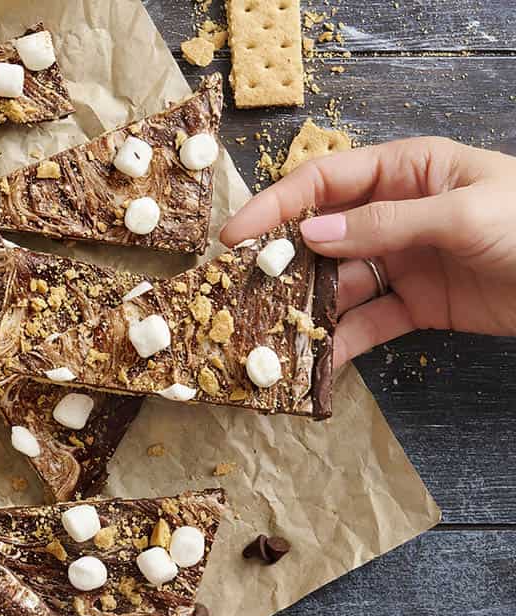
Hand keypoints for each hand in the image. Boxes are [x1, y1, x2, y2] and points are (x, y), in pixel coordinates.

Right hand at [221, 137, 515, 367]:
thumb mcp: (463, 213)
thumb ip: (387, 223)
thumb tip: (314, 234)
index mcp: (406, 172)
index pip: (325, 181)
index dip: (276, 206)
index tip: (235, 237)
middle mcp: (395, 214)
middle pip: (322, 236)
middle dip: (281, 264)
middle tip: (238, 293)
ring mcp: (404, 262)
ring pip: (339, 285)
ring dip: (305, 309)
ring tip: (268, 334)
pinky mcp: (418, 306)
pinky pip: (368, 323)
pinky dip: (341, 343)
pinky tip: (316, 362)